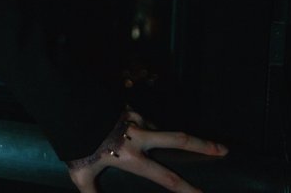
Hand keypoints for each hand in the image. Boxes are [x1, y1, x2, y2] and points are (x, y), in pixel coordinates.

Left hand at [66, 110, 227, 192]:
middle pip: (179, 139)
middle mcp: (139, 137)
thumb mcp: (80, 173)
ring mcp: (135, 119)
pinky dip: (142, 126)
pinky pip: (141, 118)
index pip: (166, 178)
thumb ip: (90, 192)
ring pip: (159, 127)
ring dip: (161, 134)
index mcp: (131, 157)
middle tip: (224, 148)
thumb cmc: (74, 144)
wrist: (66, 106)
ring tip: (146, 141)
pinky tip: (131, 129)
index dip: (187, 190)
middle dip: (204, 144)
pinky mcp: (128, 106)